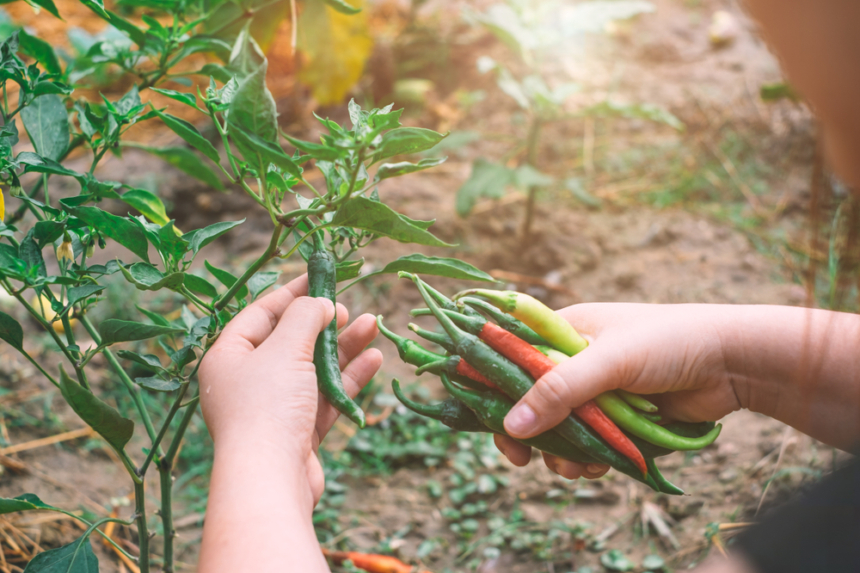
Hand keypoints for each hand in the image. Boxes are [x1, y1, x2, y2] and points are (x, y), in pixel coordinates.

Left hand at [199, 274, 381, 504]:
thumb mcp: (286, 348)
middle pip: (289, 342)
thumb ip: (304, 317)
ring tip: (373, 324)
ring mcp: (274, 409)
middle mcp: (247, 382)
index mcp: (228, 358)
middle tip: (347, 309)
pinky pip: (325, 397)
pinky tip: (374, 359)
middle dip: (323, 323)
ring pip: (313, 369)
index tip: (320, 276)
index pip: (260, 314)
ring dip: (343, 347)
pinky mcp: (298, 434)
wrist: (270, 480)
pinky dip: (348, 378)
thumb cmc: (267, 406)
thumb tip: (320, 302)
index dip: (292, 293)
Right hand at [495, 303, 738, 479]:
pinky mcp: (618, 420)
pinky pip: (588, 445)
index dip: (494, 387)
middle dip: (527, 432)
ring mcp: (597, 393)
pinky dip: (587, 459)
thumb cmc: (668, 341)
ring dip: (560, 453)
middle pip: (530, 402)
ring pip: (559, 430)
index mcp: (563, 332)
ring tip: (575, 467)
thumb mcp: (609, 361)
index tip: (486, 418)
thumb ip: (559, 391)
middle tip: (520, 458)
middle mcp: (574, 362)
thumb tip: (511, 426)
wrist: (733, 362)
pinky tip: (598, 466)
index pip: (511, 358)